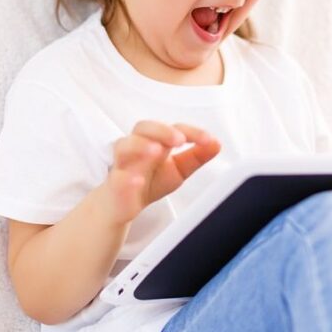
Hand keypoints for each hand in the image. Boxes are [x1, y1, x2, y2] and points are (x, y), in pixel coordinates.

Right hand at [102, 121, 221, 224]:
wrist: (124, 204)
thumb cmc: (150, 180)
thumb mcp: (179, 169)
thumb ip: (197, 156)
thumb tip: (217, 143)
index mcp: (155, 140)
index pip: (173, 128)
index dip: (191, 132)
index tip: (208, 140)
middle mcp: (137, 146)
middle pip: (143, 127)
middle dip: (162, 131)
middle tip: (179, 140)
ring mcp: (123, 164)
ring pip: (124, 146)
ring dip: (140, 146)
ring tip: (156, 151)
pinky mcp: (114, 184)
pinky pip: (117, 178)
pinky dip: (127, 178)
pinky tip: (138, 180)